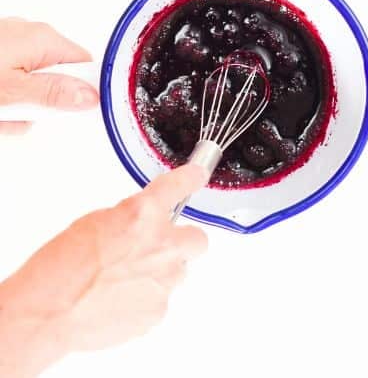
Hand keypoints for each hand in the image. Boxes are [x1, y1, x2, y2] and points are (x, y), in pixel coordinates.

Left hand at [0, 17, 98, 134]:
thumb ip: (54, 93)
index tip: (71, 110)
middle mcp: (30, 35)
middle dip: (42, 104)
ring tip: (1, 113)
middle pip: (58, 78)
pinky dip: (5, 97)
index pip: (86, 67)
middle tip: (20, 115)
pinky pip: (14, 80)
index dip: (84, 92)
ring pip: (34, 84)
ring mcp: (11, 42)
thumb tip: (90, 96)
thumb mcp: (14, 90)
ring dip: (20, 106)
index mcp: (43, 39)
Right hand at [0, 164, 208, 376]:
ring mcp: (164, 279)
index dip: (191, 178)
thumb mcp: (98, 222)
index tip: (198, 175)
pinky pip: (161, 298)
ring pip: (178, 271)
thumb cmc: (63, 264)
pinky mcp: (159, 309)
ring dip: (161, 271)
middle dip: (183, 242)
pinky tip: (120, 299)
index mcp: (143, 214)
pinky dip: (147, 298)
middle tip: (160, 247)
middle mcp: (162, 244)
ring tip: (127, 279)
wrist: (50, 311)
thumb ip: (132, 219)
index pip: (178, 185)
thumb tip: (144, 224)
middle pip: (198, 240)